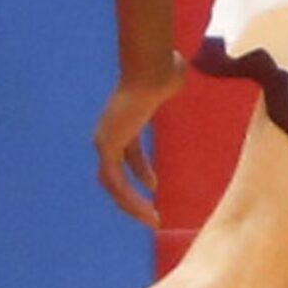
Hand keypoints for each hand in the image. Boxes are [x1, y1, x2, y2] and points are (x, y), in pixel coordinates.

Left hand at [94, 53, 187, 226]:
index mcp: (122, 120)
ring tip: (152, 219)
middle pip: (115, 173)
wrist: (153, 72)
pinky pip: (116, 183)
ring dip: (131, 204)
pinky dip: (130, 199)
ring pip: (113, 184)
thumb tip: (183, 68)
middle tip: (150, 213)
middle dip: (131, 194)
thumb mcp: (171, 80)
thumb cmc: (164, 71)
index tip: (154, 184)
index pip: (127, 153)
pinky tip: (148, 211)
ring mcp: (104, 141)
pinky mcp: (107, 148)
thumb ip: (172, 79)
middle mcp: (108, 133)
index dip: (140, 170)